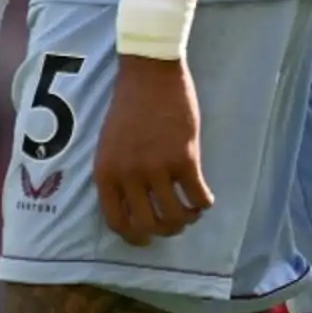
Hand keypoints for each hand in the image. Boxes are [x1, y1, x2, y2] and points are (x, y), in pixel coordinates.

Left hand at [93, 55, 210, 242]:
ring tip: (192, 212)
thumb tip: (134, 203)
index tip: (146, 238)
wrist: (149, 74)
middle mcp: (129, 176)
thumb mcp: (109, 144)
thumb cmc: (129, 106)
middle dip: (164, 231)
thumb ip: (117, 173)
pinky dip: (204, 203)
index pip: (117, 221)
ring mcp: (157, 168)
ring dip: (186, 219)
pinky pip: (198, 196)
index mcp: (106, 173)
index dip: (134, 236)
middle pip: (148, 224)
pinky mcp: (185, 159)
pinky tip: (206, 198)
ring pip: (175, 215)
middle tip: (174, 225)